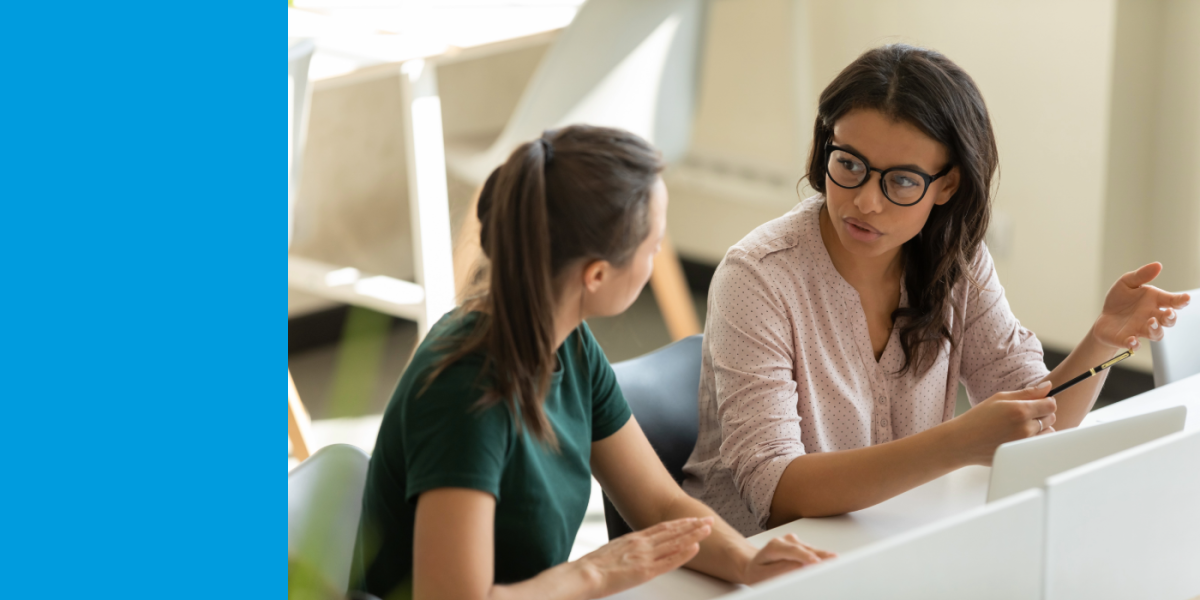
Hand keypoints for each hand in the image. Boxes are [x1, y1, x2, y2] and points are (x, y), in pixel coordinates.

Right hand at [574, 517, 712, 598]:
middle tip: (708, 519)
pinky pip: (669, 561)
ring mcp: (645, 556)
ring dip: (693, 535)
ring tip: (708, 528)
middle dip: (692, 525)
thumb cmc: (593, 567)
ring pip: (674, 542)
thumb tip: (634, 551)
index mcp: (633, 539)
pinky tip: (695, 548)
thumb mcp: (613, 551)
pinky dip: (684, 554)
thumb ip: (627, 549)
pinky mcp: (645, 571)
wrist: (584, 574)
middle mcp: (642, 544)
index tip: (692, 519)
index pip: (662, 527)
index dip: (679, 523)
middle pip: (672, 531)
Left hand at [739, 534, 835, 584]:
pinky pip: (814, 551)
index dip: (805, 556)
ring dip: (824, 556)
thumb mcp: (762, 575)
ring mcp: (794, 542)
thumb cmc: (757, 572)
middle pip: (805, 548)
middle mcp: (785, 541)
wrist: (754, 565)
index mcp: (773, 546)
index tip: (816, 562)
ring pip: (812, 549)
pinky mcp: (801, 546)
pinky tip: (832, 560)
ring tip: (837, 561)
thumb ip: (779, 571)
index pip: (792, 550)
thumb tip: (799, 567)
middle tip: (834, 561)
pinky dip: (822, 557)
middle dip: (820, 555)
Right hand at [947, 381, 1056, 465]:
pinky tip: (1021, 435)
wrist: (963, 441)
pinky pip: (1041, 444)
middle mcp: (1025, 428)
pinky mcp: (1023, 454)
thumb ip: (1027, 392)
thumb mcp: (1000, 398)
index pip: (1050, 404)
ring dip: (1041, 427)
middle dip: (1042, 413)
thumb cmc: (978, 418)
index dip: (1047, 401)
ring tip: (1022, 426)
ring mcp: (1025, 443)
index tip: (1040, 401)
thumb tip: (1047, 386)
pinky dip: (1036, 438)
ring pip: (1049, 432)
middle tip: (1025, 413)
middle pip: (1051, 417)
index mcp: (1019, 410)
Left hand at [1092, 263, 1191, 350]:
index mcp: (1154, 301)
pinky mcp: (1126, 339)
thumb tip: (1158, 265)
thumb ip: (1141, 275)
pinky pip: (1134, 345)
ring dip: (1155, 329)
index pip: (1172, 301)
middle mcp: (1151, 317)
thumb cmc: (1119, 301)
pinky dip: (1134, 344)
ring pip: (1156, 334)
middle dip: (1170, 317)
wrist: (1103, 319)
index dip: (1181, 300)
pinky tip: (1132, 340)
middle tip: (1168, 312)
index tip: (1186, 298)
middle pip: (1168, 320)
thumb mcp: (1126, 283)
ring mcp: (1140, 329)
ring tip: (1150, 322)